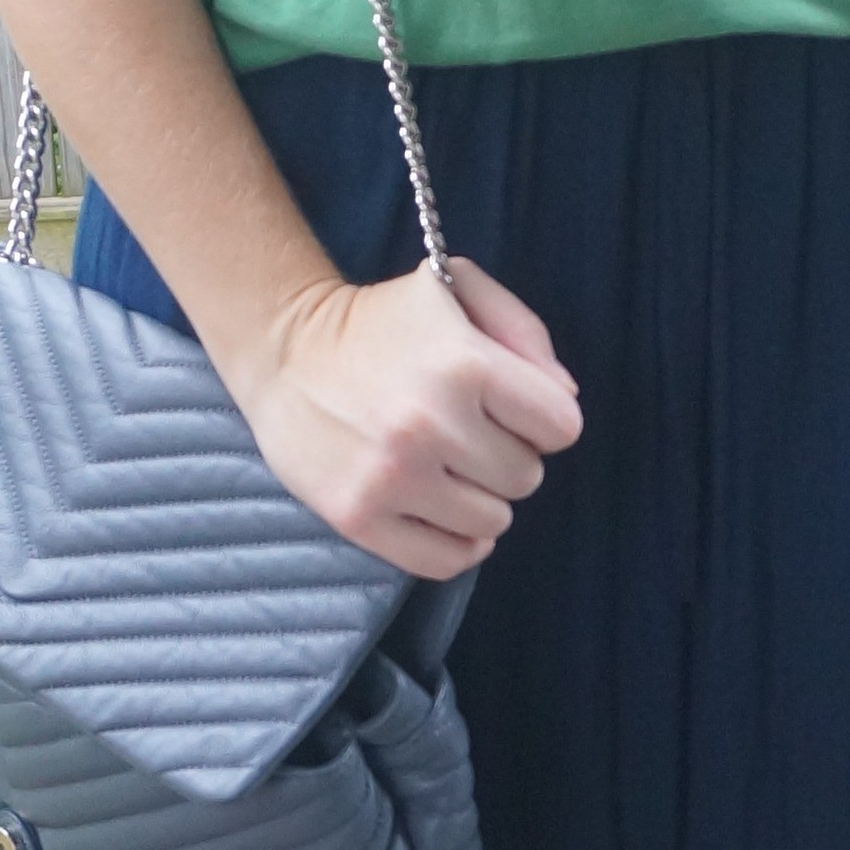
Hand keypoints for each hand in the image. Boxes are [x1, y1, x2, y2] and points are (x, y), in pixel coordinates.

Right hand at [232, 256, 583, 580]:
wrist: (284, 349)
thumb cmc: (383, 320)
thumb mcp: (457, 289)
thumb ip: (526, 332)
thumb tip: (565, 398)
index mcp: (464, 363)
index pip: (561, 426)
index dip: (543, 416)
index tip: (510, 407)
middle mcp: (429, 424)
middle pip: (527, 477)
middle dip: (507, 454)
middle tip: (468, 433)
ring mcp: (392, 477)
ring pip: (493, 522)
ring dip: (481, 497)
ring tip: (447, 466)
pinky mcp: (359, 517)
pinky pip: (445, 561)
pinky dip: (458, 543)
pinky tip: (443, 510)